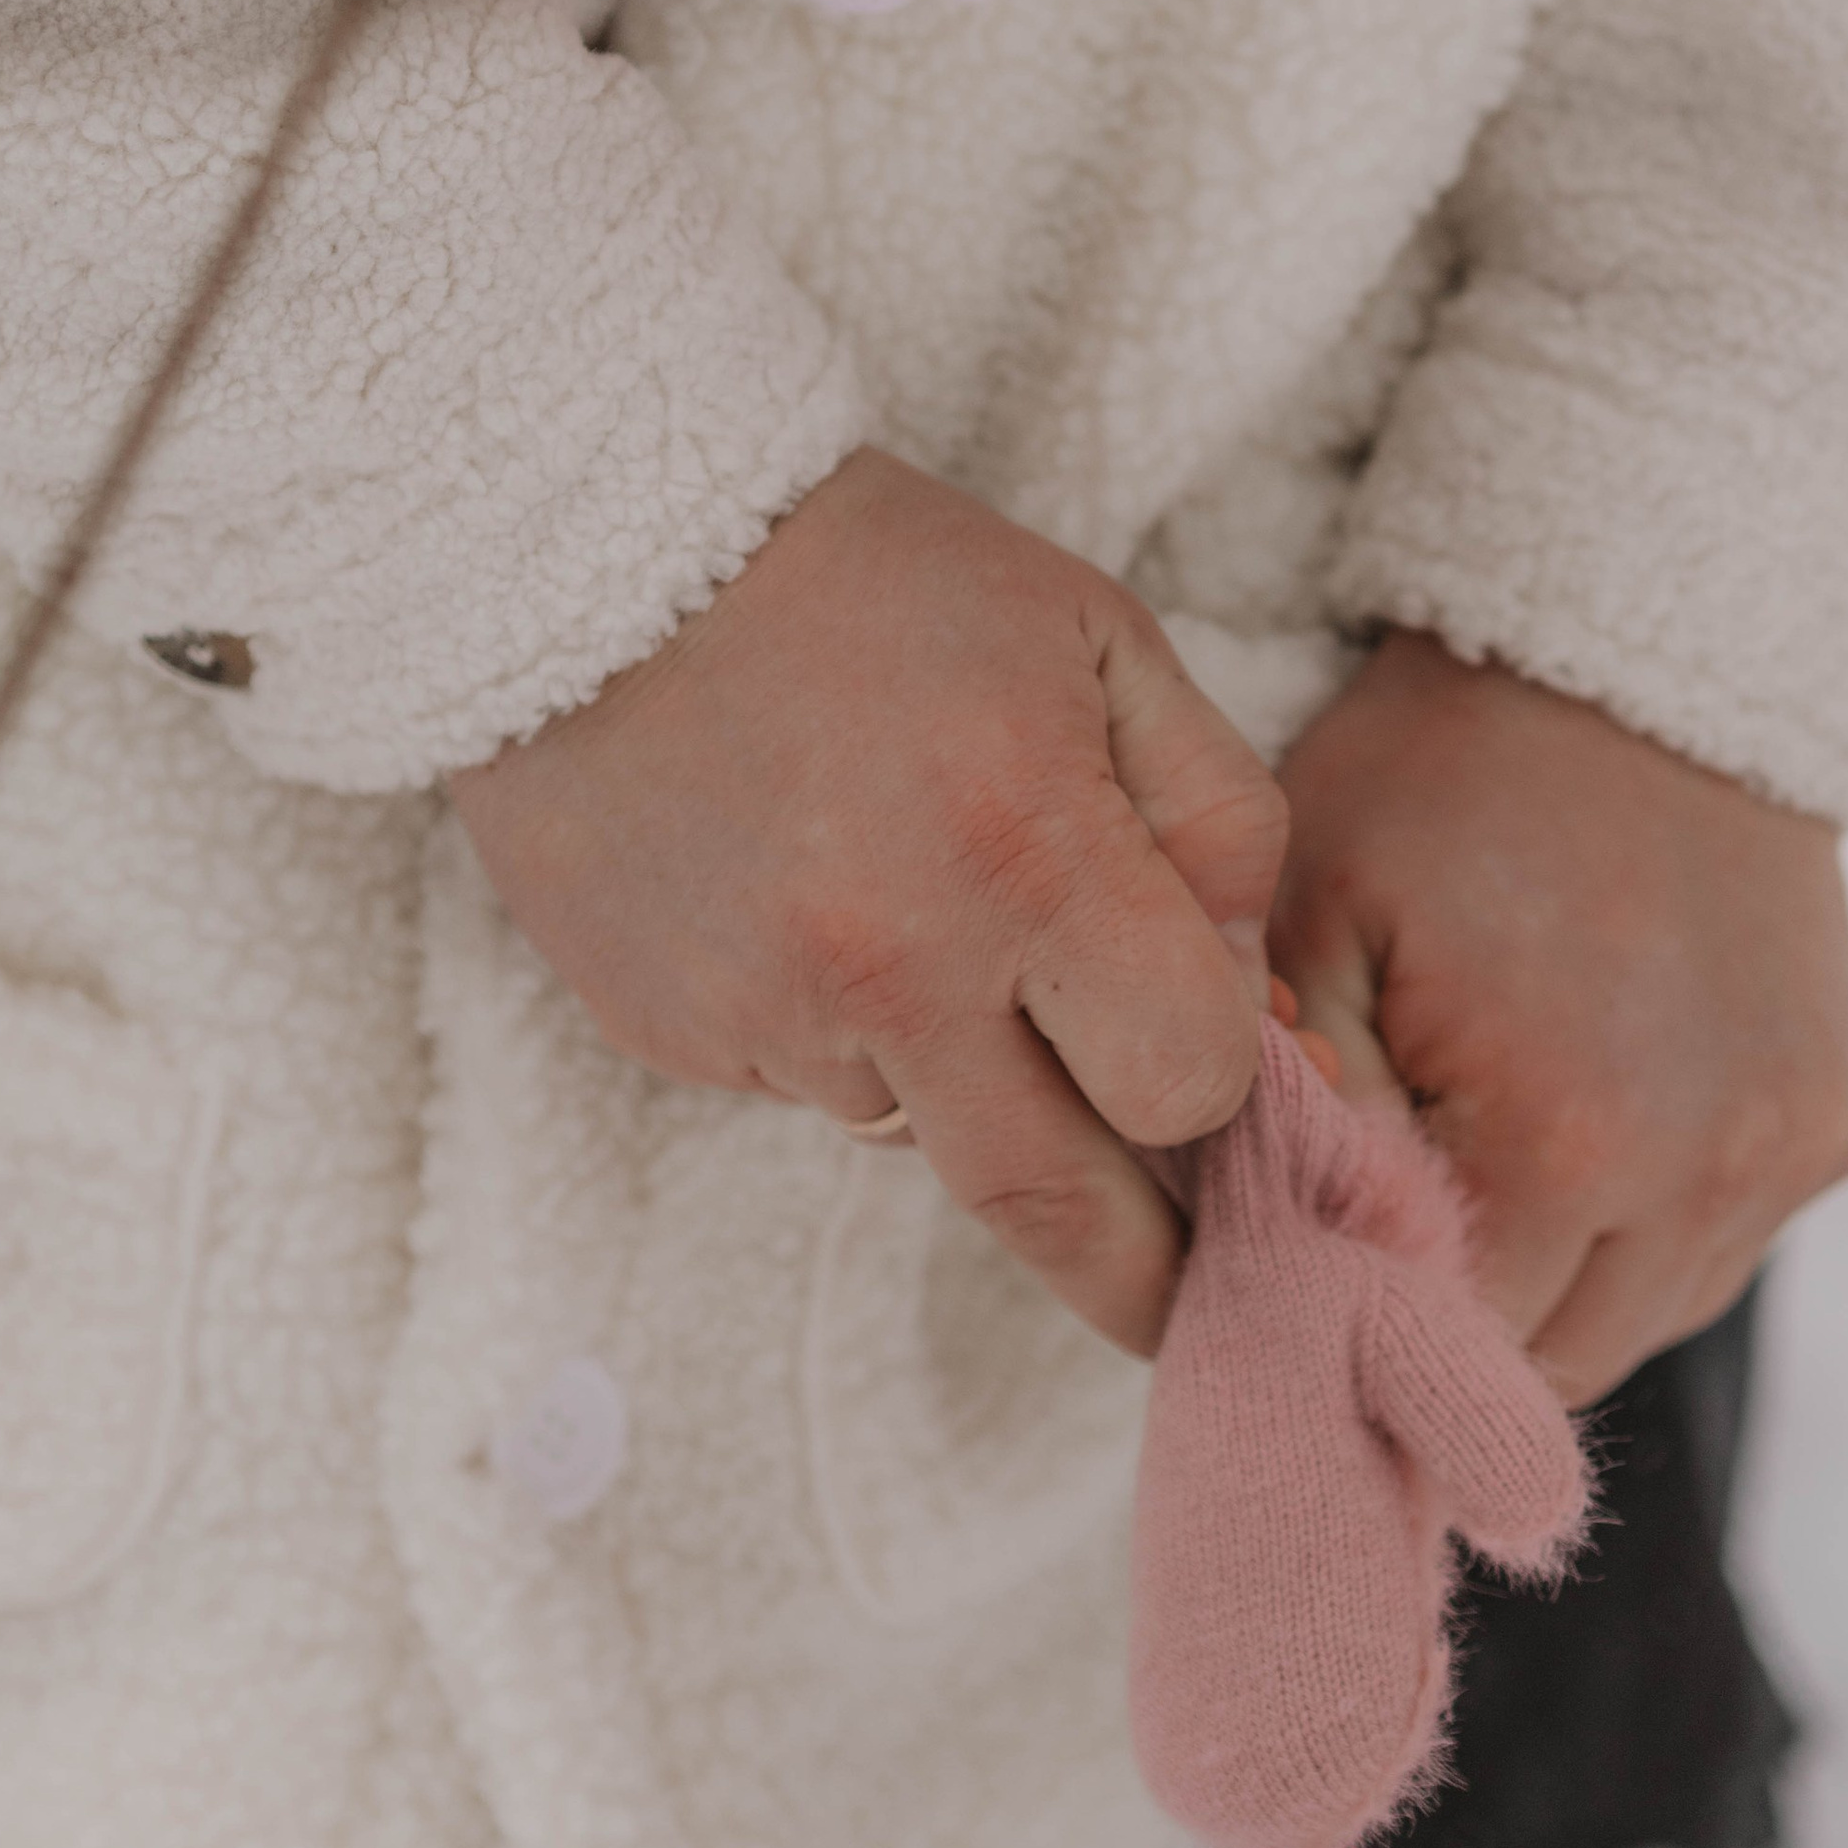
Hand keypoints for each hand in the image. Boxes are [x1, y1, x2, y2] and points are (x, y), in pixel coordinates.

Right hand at [450, 449, 1282, 1353]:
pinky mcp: (666, 1035)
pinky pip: (806, 1088)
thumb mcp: (1102, 643)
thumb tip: (1250, 1006)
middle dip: (1147, 1277)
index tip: (1220, 1065)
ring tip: (930, 917)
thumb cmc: (884, 579)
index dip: (1221, 1081)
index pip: (1191, 1085)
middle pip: (1061, 1209)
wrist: (597, 545)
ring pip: (925, 1138)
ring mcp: (764, 1016)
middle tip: (1191, 1303)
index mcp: (1028, 853)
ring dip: (969, 1086)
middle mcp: (892, 966)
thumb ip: (1215, 824)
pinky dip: (846, 1035)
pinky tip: (817, 900)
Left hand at [1272, 630, 1847, 1402]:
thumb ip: (1290, 1125)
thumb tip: (1281, 1284)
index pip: (1445, 1351)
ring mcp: (1797, 1153)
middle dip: (1464, 1313)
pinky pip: (1730, 1236)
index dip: (1366, 1327)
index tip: (1319, 1266)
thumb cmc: (1444, 782)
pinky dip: (1659, 1208)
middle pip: (1554, 1367)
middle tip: (1399, 1206)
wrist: (1643, 653)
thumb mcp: (1312, 925)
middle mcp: (1713, 1174)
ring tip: (1504, 1135)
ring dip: (1564, 1271)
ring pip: (1649, 1318)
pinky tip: (1608, 1093)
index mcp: (1570, 1143)